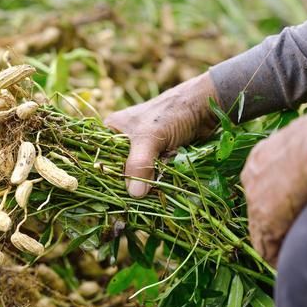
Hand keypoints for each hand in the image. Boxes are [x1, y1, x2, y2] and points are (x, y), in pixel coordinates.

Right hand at [104, 73, 218, 196]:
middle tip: (131, 199)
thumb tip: (134, 194)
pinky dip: (158, 183)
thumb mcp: (150, 138)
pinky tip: (159, 192)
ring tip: (147, 197)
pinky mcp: (160, 158)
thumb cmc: (172, 112)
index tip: (109, 194)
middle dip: (127, 183)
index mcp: (113, 130)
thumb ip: (139, 164)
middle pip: (119, 170)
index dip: (104, 176)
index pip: (100, 157)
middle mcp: (126, 141)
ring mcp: (144, 150)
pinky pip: (153, 176)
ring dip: (144, 185)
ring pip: (138, 175)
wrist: (206, 107)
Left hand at [241, 106, 306, 263]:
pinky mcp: (264, 221)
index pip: (261, 185)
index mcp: (260, 156)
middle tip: (289, 233)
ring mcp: (254, 200)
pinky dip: (276, 256)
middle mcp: (251, 177)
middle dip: (273, 221)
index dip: (276, 200)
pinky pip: (265, 247)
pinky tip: (286, 262)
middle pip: (258, 207)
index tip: (289, 210)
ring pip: (260, 230)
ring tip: (288, 253)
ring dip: (274, 242)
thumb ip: (305, 150)